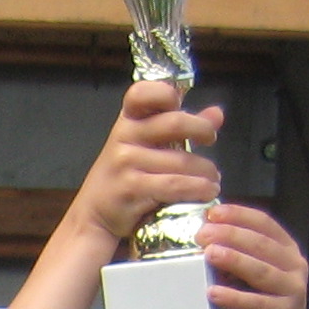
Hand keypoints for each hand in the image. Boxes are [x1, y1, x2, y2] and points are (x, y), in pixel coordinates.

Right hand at [73, 79, 222, 253]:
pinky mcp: (131, 188)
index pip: (141, 93)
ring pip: (181, 161)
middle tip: (211, 140)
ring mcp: (125, 162)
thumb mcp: (145, 147)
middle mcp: (124, 137)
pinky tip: (207, 192)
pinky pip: (175, 185)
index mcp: (127, 121)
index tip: (180, 104)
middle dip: (202, 130)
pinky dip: (198, 189)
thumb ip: (179, 129)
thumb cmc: (123, 177)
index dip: (164, 93)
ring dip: (206, 172)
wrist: (92, 216)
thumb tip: (216, 113)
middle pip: (175, 123)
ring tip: (213, 180)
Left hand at [200, 200, 308, 308]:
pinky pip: (256, 304)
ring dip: (234, 260)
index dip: (239, 215)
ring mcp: (292, 290)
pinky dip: (233, 297)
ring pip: (261, 271)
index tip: (213, 213)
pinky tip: (212, 293)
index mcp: (287, 251)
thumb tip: (206, 236)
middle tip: (203, 233)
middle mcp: (295, 266)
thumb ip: (237, 258)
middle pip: (262, 244)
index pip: (265, 224)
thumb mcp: (249, 278)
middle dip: (231, 235)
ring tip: (209, 254)